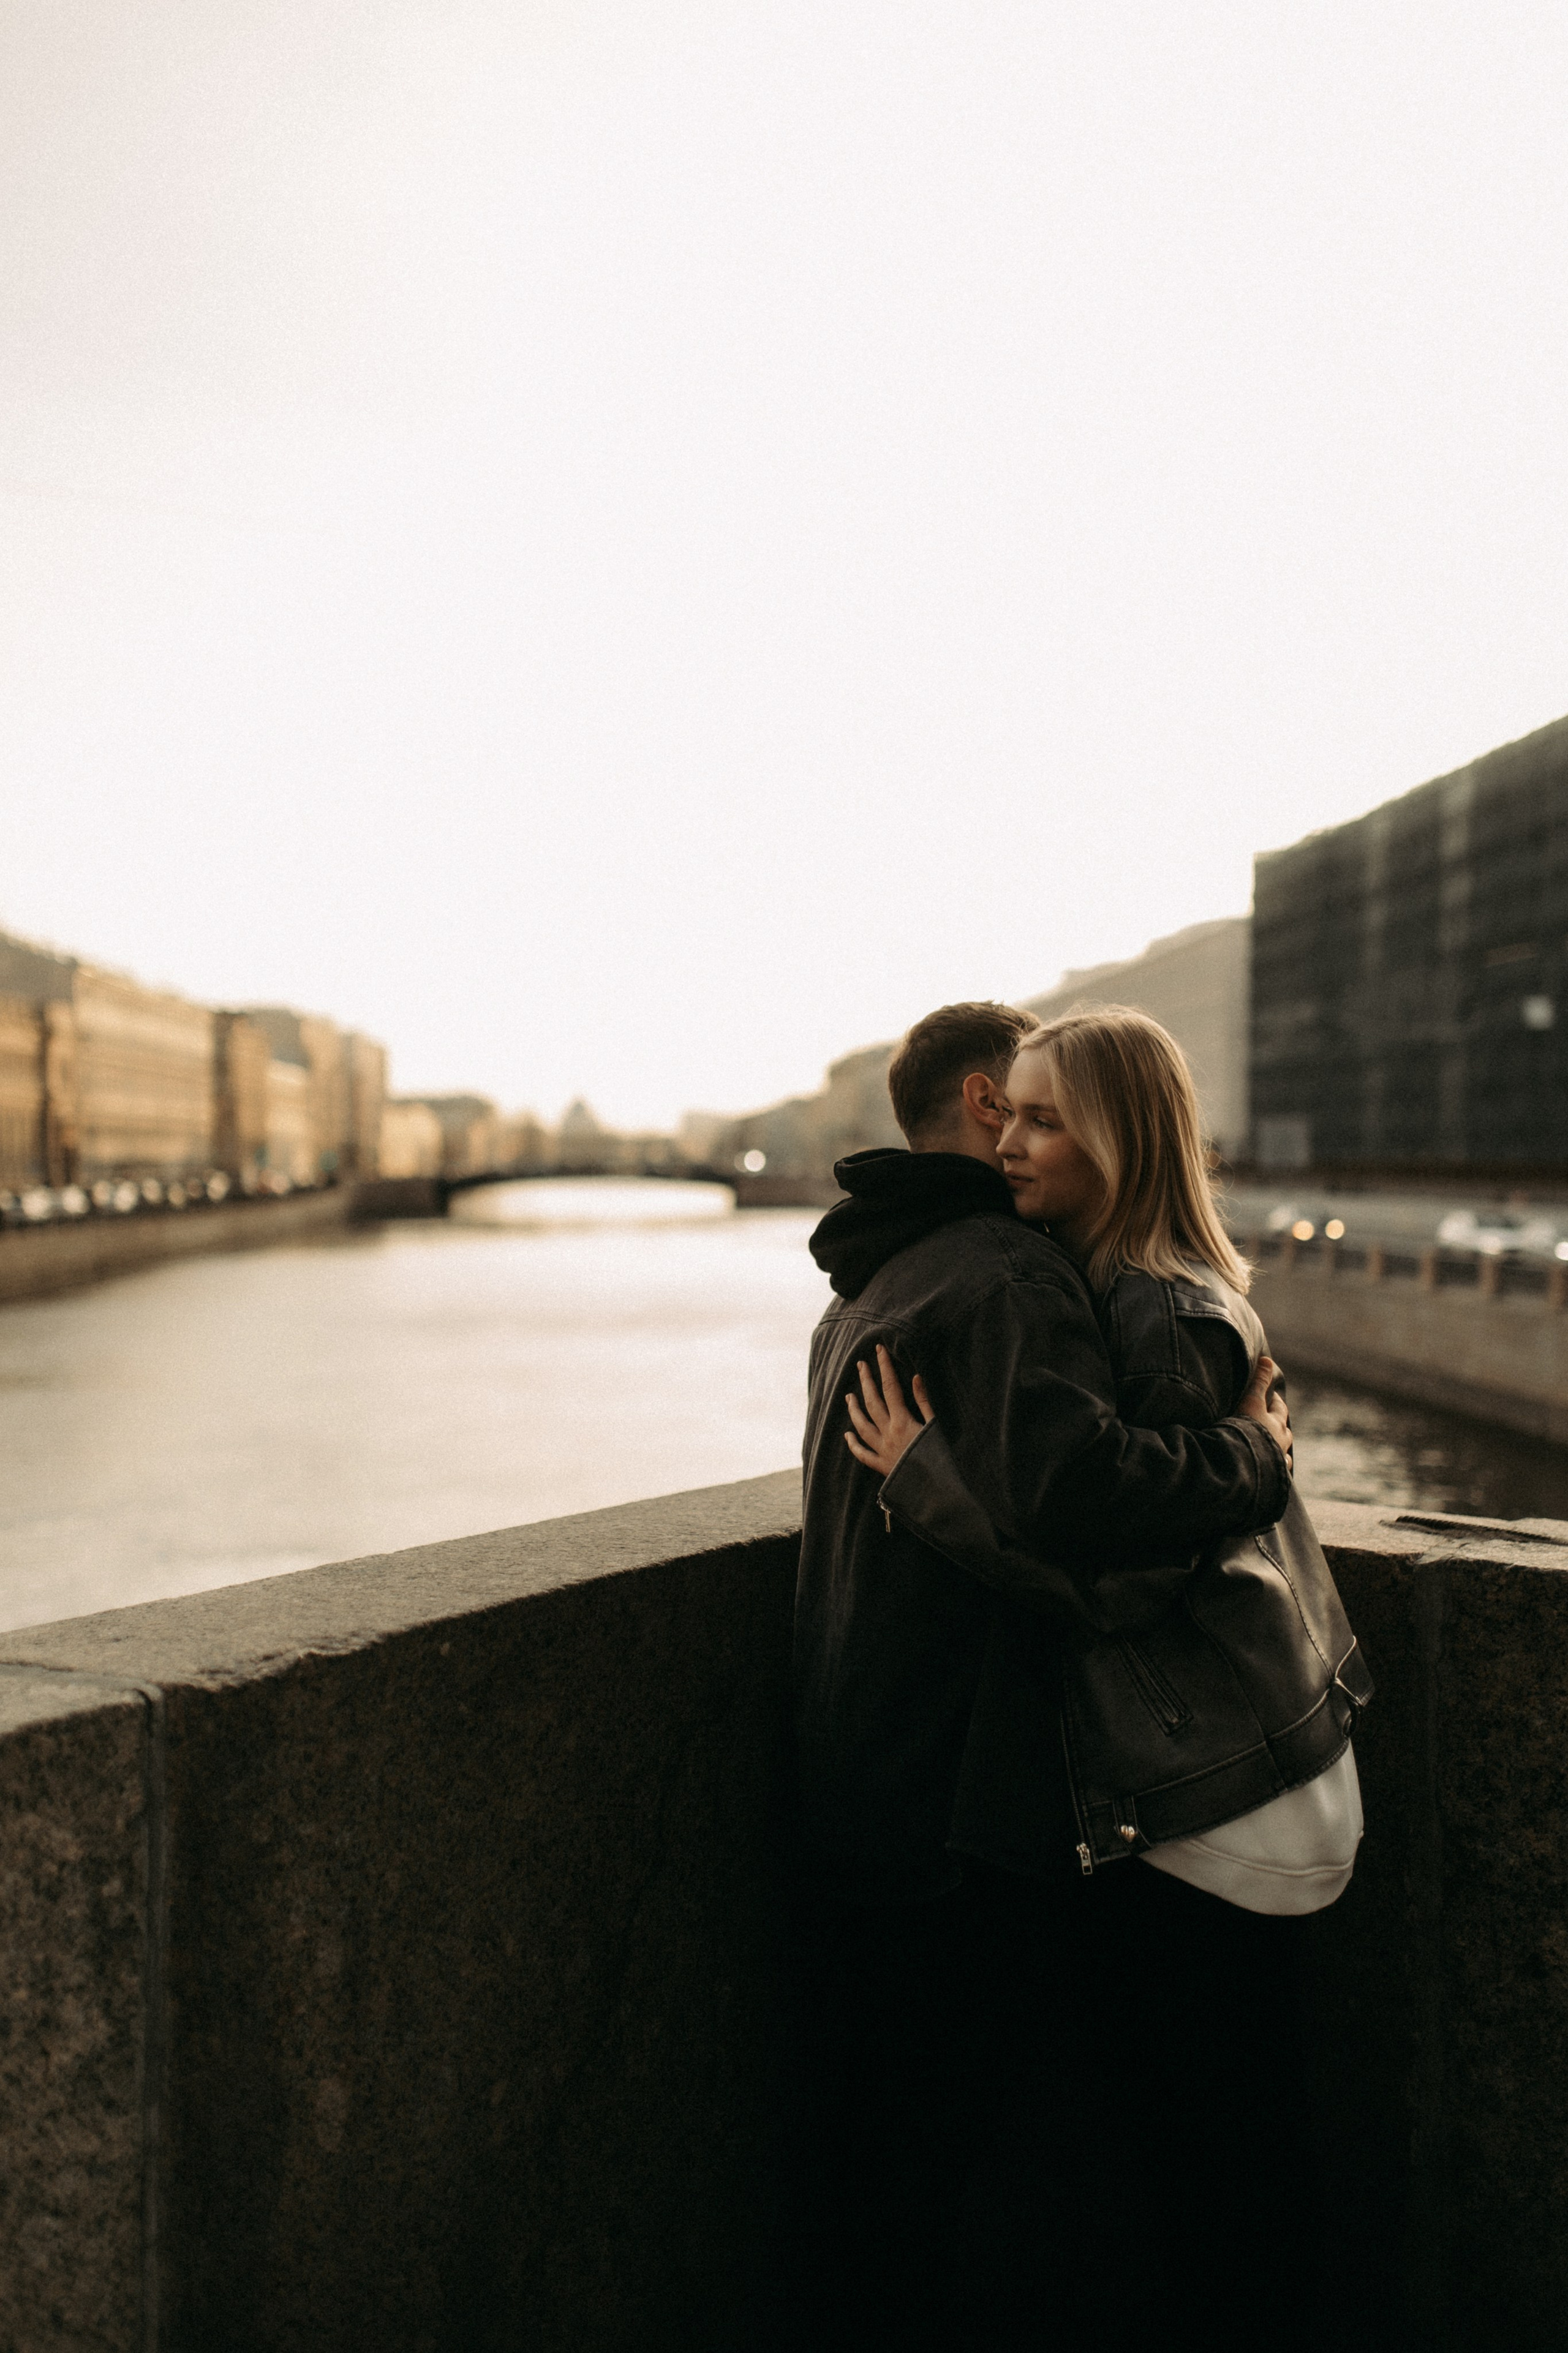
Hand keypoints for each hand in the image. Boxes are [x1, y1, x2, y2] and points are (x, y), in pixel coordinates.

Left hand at [845, 1343, 935, 1478]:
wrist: (935, 1490)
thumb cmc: (940, 1457)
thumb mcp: (936, 1426)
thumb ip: (924, 1402)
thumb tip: (915, 1377)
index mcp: (902, 1421)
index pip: (890, 1387)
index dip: (884, 1367)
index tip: (879, 1350)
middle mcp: (887, 1433)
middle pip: (872, 1402)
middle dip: (866, 1381)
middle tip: (860, 1365)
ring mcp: (882, 1450)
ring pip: (861, 1426)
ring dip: (854, 1409)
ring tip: (849, 1396)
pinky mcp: (881, 1466)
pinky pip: (863, 1454)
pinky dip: (853, 1444)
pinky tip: (847, 1435)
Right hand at [1239, 1353, 1292, 1470]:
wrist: (1243, 1464)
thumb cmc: (1246, 1430)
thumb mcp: (1250, 1401)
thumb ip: (1258, 1381)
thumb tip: (1267, 1359)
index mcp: (1277, 1423)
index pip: (1279, 1408)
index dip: (1273, 1401)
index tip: (1267, 1397)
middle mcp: (1281, 1442)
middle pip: (1283, 1430)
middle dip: (1277, 1425)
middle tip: (1267, 1422)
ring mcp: (1277, 1460)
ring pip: (1282, 1453)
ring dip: (1276, 1449)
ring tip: (1268, 1450)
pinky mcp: (1270, 1476)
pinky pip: (1274, 1472)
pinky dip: (1271, 1469)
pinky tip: (1266, 1471)